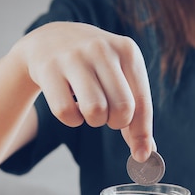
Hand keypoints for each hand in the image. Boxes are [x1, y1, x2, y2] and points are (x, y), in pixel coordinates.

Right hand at [11, 21, 153, 161]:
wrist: (50, 40)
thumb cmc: (94, 67)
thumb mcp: (120, 78)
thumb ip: (135, 113)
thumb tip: (146, 153)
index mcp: (128, 51)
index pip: (142, 102)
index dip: (142, 133)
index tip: (141, 155)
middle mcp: (102, 49)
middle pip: (122, 109)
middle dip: (116, 122)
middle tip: (108, 114)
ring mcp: (74, 57)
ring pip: (95, 111)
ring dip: (94, 120)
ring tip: (90, 108)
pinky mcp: (48, 68)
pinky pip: (66, 113)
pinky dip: (71, 119)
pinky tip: (70, 103)